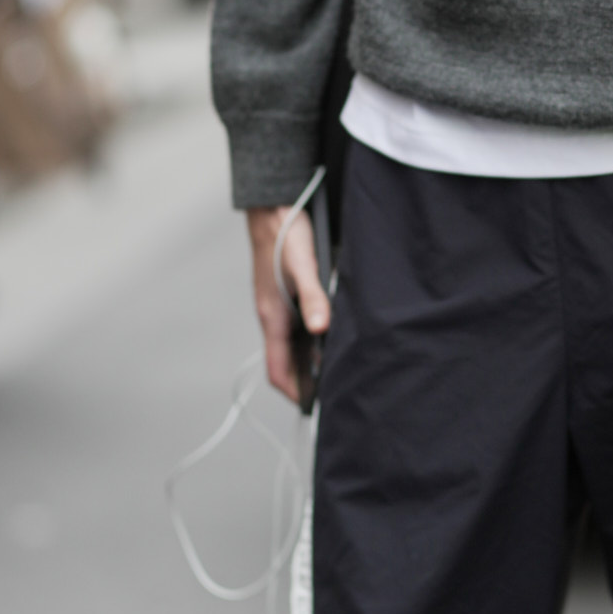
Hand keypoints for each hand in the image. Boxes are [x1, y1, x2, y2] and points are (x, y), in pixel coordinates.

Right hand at [246, 203, 331, 406]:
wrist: (273, 206)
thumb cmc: (284, 234)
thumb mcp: (303, 266)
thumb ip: (313, 297)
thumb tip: (321, 328)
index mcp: (272, 317)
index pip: (276, 370)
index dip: (293, 392)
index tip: (312, 406)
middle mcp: (274, 316)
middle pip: (287, 362)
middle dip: (307, 381)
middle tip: (335, 391)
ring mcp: (280, 307)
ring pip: (294, 345)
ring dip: (311, 360)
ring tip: (340, 369)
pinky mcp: (288, 295)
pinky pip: (299, 327)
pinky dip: (314, 339)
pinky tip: (335, 335)